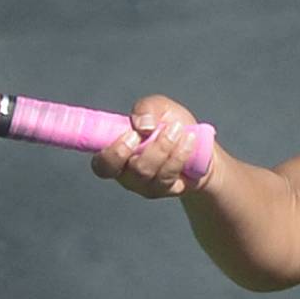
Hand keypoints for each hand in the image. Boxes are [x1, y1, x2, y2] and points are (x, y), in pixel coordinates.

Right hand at [91, 95, 210, 197]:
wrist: (197, 144)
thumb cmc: (169, 125)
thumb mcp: (158, 108)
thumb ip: (146, 108)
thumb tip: (143, 124)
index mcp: (116, 155)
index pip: (101, 165)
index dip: (112, 154)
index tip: (131, 135)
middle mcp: (127, 175)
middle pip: (133, 172)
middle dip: (151, 149)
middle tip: (163, 129)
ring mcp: (147, 186)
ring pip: (154, 175)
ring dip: (168, 148)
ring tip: (179, 129)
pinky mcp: (166, 191)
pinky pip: (171, 177)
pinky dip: (181, 155)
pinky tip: (189, 140)